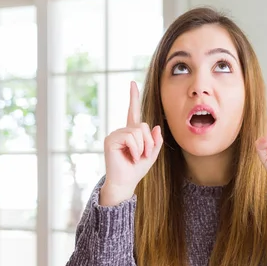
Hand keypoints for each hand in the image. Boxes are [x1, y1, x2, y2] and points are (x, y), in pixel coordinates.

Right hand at [100, 82, 162, 205]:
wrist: (125, 182)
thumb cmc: (136, 169)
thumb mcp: (152, 154)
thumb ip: (156, 141)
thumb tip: (156, 126)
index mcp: (132, 132)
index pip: (133, 111)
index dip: (133, 97)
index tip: (132, 83)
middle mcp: (123, 131)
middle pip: (143, 126)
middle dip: (148, 142)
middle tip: (143, 155)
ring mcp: (116, 134)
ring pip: (138, 131)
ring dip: (142, 147)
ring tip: (136, 157)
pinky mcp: (111, 139)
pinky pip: (131, 138)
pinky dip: (135, 149)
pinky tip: (130, 156)